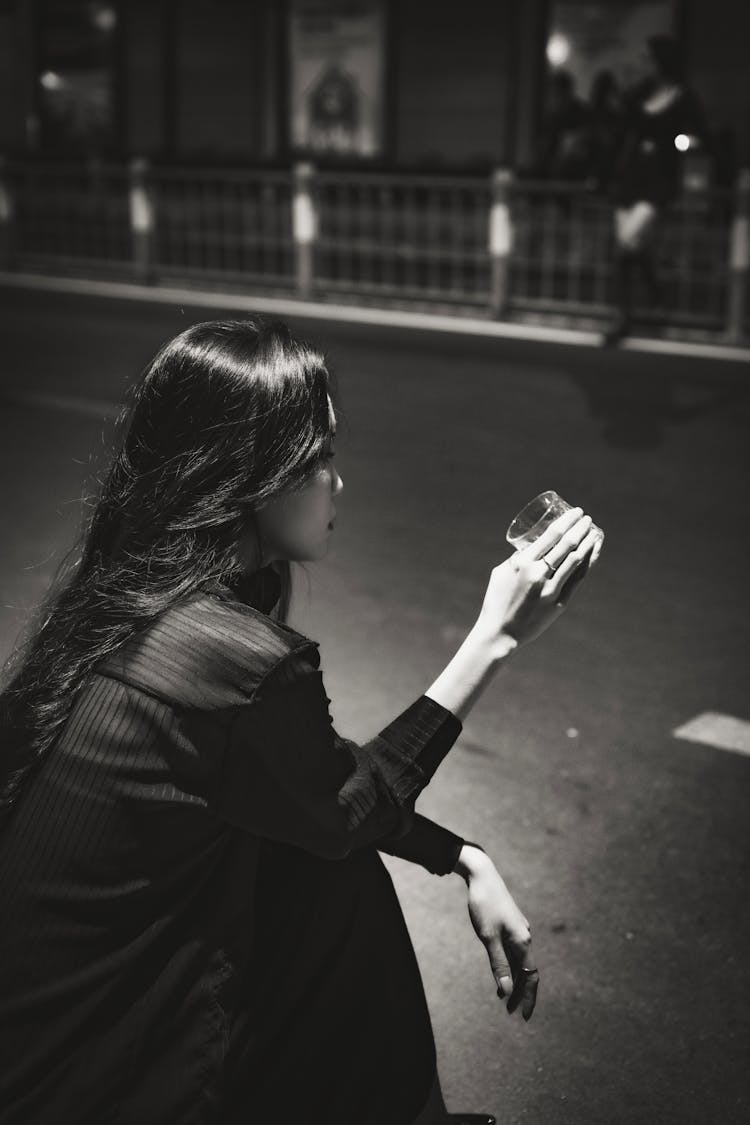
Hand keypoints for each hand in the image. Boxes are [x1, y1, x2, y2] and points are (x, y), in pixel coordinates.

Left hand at [458, 848, 538, 1020]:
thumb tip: (506, 992)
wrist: (482, 876)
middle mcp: (525, 937)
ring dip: (514, 980)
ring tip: (504, 997)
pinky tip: (501, 970)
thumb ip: (498, 964)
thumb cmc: (484, 905)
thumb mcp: (488, 937)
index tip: (523, 1016)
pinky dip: (510, 965)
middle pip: (527, 971)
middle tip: (511, 1011)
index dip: (528, 998)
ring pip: (521, 961)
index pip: (530, 977)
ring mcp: (519, 930)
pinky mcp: (511, 925)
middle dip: (521, 992)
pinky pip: (515, 951)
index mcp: (522, 941)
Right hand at [477, 507, 600, 650]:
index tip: (576, 512)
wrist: (500, 633)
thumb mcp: (501, 572)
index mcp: (522, 563)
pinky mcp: (559, 603)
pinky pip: (577, 578)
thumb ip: (518, 558)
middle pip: (567, 544)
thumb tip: (534, 545)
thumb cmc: (497, 600)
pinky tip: (592, 552)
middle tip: (587, 518)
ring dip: (587, 543)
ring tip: (594, 531)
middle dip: (580, 528)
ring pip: (576, 560)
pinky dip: (587, 563)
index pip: (552, 535)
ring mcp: (550, 590)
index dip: (567, 521)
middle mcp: (538, 574)